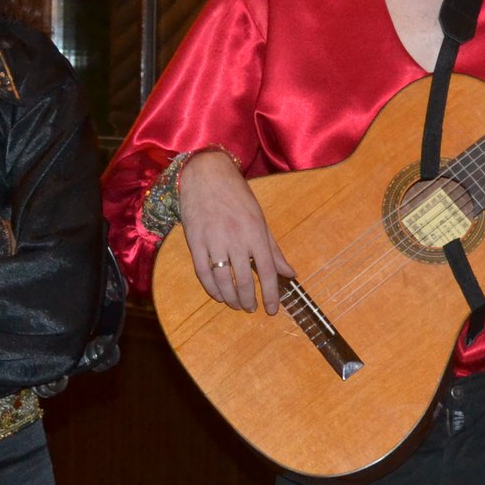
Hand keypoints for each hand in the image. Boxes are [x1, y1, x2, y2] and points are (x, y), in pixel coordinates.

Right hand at [177, 149, 293, 313]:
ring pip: (223, 280)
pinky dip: (211, 288)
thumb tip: (290, 273)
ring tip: (236, 305)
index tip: (272, 310)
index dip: (271, 294)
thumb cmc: (237, 196)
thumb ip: (273, 250)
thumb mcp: (260, 220)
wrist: (207, 175)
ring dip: (231, 298)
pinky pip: (203, 273)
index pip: (267, 271)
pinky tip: (218, 295)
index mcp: (255, 232)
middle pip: (244, 280)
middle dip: (249, 300)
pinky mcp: (195, 241)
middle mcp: (236, 238)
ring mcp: (214, 241)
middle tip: (251, 308)